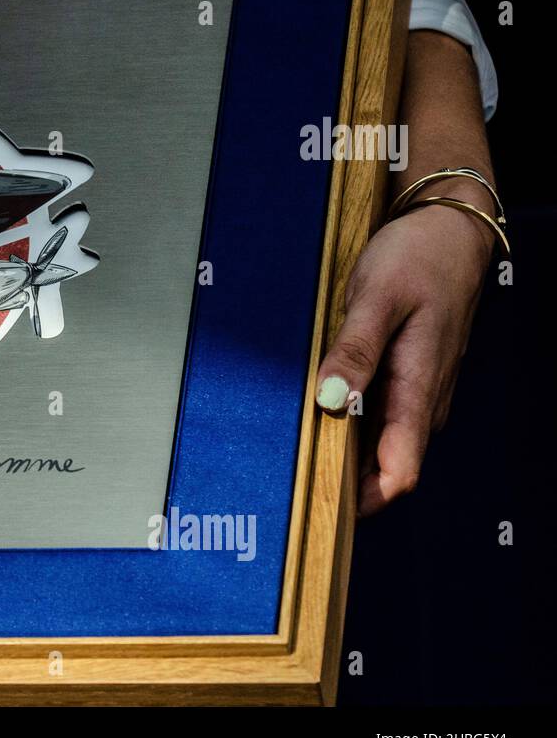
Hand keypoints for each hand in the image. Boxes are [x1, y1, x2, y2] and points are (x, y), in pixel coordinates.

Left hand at [315, 197, 492, 515]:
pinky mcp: (408, 377)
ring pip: (381, 443)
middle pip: (386, 465)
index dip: (364, 500)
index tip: (319, 507)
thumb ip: (355, 350)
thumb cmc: (417, 258)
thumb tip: (330, 401)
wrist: (449, 231)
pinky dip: (352, 426)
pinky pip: (380, 418)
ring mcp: (417, 390)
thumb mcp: (377, 298)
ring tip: (293, 453)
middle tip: (288, 483)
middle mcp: (423, 399)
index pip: (401, 472)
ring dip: (345, 454)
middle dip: (344, 482)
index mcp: (418, 388)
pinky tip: (318, 416)